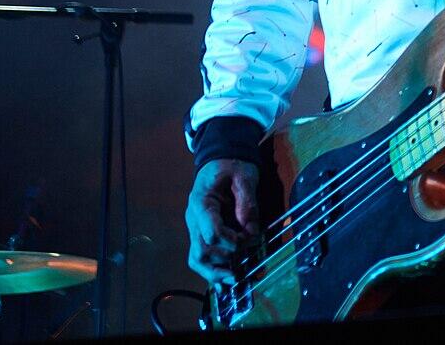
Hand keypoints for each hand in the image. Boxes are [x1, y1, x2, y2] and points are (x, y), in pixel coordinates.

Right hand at [186, 158, 259, 284]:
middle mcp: (194, 219)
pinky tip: (224, 284)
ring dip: (215, 272)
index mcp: (201, 203)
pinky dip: (213, 270)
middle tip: (242, 266)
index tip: (249, 239)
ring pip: (198, 258)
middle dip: (222, 261)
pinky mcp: (203, 233)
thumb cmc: (232, 165)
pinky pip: (202, 256)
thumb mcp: (244, 175)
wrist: (220, 159)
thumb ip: (247, 201)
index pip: (211, 232)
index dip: (231, 241)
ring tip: (234, 280)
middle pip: (201, 250)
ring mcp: (196, 227)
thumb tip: (250, 228)